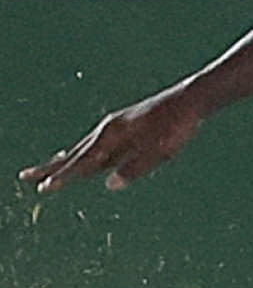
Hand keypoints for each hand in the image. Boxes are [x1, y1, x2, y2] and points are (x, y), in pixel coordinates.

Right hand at [19, 84, 206, 193]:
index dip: (64, 177)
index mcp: (115, 134)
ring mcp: (116, 126)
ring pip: (83, 148)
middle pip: (74, 153)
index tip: (44, 189)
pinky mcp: (123, 126)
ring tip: (44, 171)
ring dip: (63, 160)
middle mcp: (110, 129)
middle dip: (51, 167)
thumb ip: (136, 167)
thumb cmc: (179, 124)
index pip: (83, 161)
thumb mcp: (161, 150)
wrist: (192, 98)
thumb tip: (110, 184)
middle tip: (25, 176)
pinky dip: (81, 153)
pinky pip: (96, 144)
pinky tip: (80, 159)